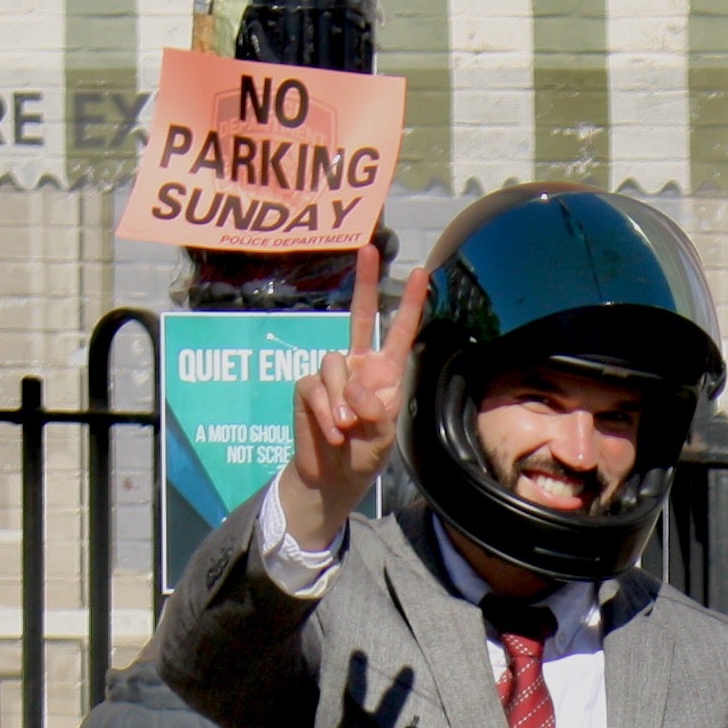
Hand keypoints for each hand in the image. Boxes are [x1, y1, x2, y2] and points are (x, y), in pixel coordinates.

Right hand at [281, 243, 425, 549]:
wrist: (334, 478)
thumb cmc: (364, 454)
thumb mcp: (382, 436)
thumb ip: (375, 410)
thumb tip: (352, 392)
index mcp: (385, 372)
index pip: (398, 333)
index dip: (409, 305)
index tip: (420, 274)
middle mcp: (357, 365)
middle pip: (359, 317)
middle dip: (364, 282)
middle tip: (368, 249)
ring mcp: (331, 374)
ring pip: (334, 364)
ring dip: (342, 398)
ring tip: (346, 427)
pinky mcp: (307, 388)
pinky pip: (314, 387)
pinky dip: (324, 411)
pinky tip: (333, 431)